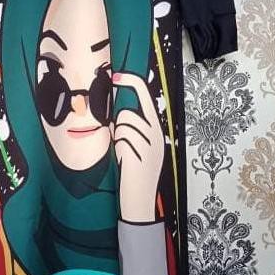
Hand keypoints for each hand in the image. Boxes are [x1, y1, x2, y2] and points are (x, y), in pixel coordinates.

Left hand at [109, 71, 163, 222]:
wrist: (141, 199)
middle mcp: (156, 133)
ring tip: (124, 155)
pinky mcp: (139, 152)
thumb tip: (117, 115)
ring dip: (117, 138)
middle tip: (120, 140)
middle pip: (128, 114)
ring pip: (122, 126)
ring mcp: (149, 143)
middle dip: (118, 125)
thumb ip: (133, 129)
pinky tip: (125, 161)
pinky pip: (121, 139)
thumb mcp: (139, 147)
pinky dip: (118, 148)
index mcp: (156, 129)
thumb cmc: (136, 172)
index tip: (117, 75)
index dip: (131, 82)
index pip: (145, 96)